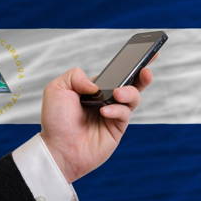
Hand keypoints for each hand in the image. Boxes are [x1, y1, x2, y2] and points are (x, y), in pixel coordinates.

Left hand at [40, 67, 153, 182]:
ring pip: (132, 97)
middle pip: (129, 83)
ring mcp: (112, 114)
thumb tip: (95, 84)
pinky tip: (105, 111)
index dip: (126, 64)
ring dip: (129, 92)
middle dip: (141, 73)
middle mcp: (104, 100)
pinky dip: (117, 110)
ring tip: (117, 93)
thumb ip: (75, 76)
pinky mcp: (117, 128)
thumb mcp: (56, 89)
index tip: (140, 52)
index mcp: (91, 89)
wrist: (57, 148)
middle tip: (145, 69)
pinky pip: (125, 114)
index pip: (112, 73)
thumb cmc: (55, 120)